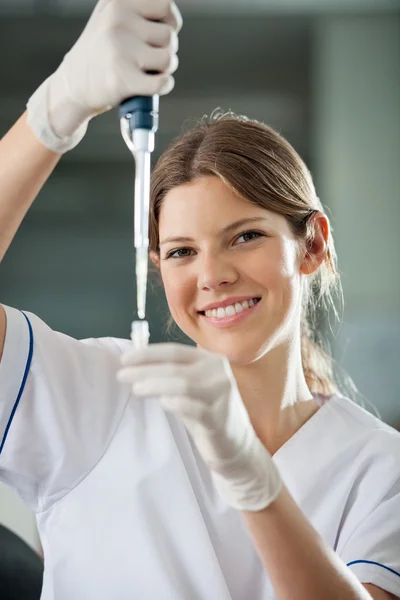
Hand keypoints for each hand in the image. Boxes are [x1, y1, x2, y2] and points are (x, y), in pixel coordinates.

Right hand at [27, 0, 180, 152]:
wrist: (74, 83)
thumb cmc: (102, 51)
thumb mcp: (112, 15)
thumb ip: (139, 9)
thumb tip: (171, 15)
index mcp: (118, 2)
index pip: (166, 6)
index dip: (170, 23)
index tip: (158, 35)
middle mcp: (117, 21)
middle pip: (169, 36)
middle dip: (165, 50)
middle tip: (147, 58)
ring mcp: (119, 50)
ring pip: (168, 59)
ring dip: (164, 69)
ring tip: (146, 70)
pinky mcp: (122, 79)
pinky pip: (162, 82)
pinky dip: (164, 86)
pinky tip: (153, 85)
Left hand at [117, 343, 281, 511]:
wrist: (236, 445)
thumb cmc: (207, 412)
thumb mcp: (191, 388)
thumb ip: (171, 375)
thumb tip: (135, 365)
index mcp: (210, 360)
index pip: (174, 352)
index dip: (147, 354)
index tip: (124, 360)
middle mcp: (218, 373)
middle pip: (175, 367)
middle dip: (145, 370)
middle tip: (121, 375)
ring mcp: (222, 395)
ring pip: (183, 384)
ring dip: (155, 385)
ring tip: (136, 389)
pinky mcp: (220, 419)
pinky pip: (195, 408)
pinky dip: (176, 403)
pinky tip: (163, 403)